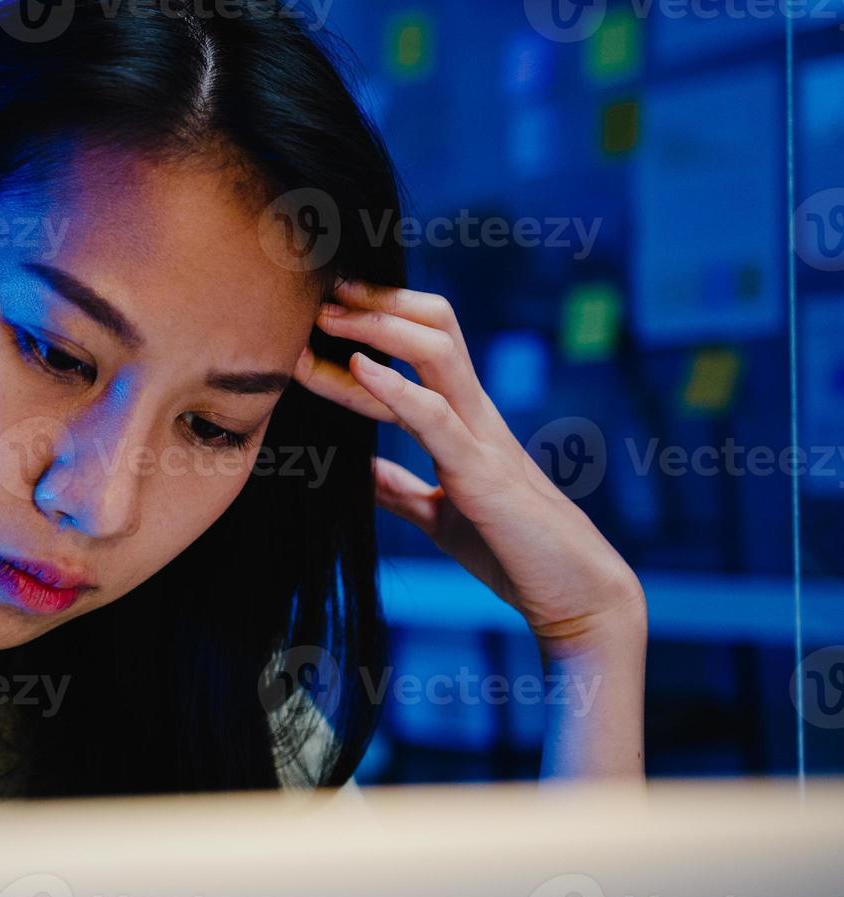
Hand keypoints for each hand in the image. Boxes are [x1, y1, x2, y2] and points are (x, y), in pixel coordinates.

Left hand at [292, 279, 646, 661]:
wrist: (574, 598)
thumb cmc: (512, 553)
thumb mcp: (438, 515)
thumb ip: (398, 489)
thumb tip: (356, 473)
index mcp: (466, 421)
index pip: (426, 344)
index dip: (380, 319)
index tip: (328, 310)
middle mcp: (477, 416)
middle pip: (435, 327)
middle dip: (379, 304)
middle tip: (324, 295)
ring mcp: (483, 439)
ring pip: (438, 354)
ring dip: (378, 331)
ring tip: (330, 318)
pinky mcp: (482, 475)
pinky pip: (437, 417)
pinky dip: (394, 389)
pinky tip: (359, 369)